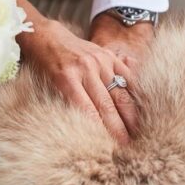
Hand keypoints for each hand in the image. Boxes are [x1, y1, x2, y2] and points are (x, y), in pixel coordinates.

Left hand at [17, 19, 133, 144]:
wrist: (46, 36)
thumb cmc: (43, 65)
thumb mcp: (45, 85)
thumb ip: (65, 103)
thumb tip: (83, 130)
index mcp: (66, 78)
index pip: (88, 111)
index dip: (100, 131)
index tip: (109, 148)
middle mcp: (85, 68)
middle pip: (107, 105)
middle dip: (119, 129)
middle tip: (128, 148)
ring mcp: (100, 60)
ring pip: (120, 93)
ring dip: (130, 115)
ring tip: (138, 132)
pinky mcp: (109, 55)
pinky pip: (127, 76)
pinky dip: (135, 93)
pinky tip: (142, 108)